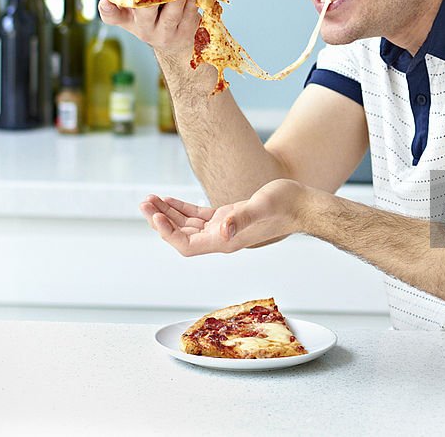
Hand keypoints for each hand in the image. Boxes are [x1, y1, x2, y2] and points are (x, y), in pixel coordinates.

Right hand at [94, 0, 198, 64]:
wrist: (177, 43)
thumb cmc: (151, 14)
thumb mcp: (131, 1)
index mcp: (127, 19)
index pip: (111, 16)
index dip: (107, 9)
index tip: (106, 2)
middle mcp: (145, 29)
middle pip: (144, 13)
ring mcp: (166, 33)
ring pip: (171, 14)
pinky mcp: (186, 32)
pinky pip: (189, 15)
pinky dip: (191, 1)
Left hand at [139, 179, 310, 255]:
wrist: (301, 205)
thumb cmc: (284, 206)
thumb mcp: (261, 207)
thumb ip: (241, 218)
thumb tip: (223, 229)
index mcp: (225, 241)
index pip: (186, 245)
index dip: (167, 233)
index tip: (155, 216)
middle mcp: (220, 238)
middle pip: (180, 235)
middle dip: (159, 220)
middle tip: (143, 203)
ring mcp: (223, 228)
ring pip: (186, 225)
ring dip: (167, 213)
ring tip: (149, 199)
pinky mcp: (227, 216)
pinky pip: (197, 216)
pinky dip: (181, 208)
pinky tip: (168, 200)